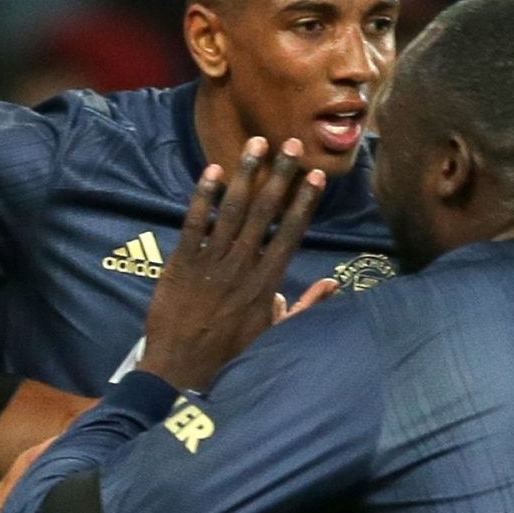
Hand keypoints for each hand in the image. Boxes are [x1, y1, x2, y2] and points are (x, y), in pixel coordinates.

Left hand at [138, 139, 324, 392]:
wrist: (180, 370)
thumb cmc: (228, 355)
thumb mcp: (273, 335)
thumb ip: (303, 306)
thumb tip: (333, 283)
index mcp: (267, 282)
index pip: (291, 233)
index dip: (304, 202)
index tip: (316, 175)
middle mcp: (242, 266)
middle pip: (265, 212)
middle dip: (280, 175)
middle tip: (290, 144)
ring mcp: (211, 262)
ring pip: (232, 210)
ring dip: (247, 174)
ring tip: (257, 143)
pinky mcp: (181, 263)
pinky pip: (194, 223)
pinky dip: (204, 196)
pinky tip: (213, 170)